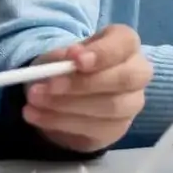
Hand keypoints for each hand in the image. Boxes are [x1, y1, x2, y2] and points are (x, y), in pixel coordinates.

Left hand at [22, 25, 150, 151]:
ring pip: (111, 107)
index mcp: (125, 44)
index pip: (125, 43)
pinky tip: (38, 116)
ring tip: (34, 101)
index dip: (102, 52)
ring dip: (67, 105)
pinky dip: (62, 123)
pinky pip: (96, 129)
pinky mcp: (118, 129)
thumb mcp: (59, 55)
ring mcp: (131, 103)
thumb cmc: (67, 66)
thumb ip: (63, 57)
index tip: (74, 59)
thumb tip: (67, 59)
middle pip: (125, 78)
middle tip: (50, 85)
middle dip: (84, 83)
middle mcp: (137, 73)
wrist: (63, 93)